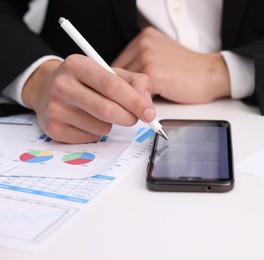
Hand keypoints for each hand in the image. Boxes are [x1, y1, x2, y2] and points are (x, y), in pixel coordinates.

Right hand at [22, 55, 154, 143]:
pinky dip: (98, 133)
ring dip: (112, 124)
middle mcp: (61, 85)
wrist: (47, 87)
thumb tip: (147, 104)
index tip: (149, 113)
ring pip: (100, 127)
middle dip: (129, 118)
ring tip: (103, 113)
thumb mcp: (109, 72)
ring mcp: (54, 108)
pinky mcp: (53, 129)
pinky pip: (90, 138)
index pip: (112, 86)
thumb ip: (135, 83)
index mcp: (77, 65)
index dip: (135, 102)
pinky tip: (89, 120)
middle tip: (135, 118)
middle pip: (107, 110)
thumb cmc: (86, 81)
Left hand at [111, 27, 230, 103]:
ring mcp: (147, 58)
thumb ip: (141, 63)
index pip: (118, 62)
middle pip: (118, 73)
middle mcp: (143, 44)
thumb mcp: (161, 57)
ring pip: (125, 85)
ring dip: (133, 97)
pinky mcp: (153, 74)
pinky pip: (136, 93)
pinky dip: (141, 103)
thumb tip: (122, 80)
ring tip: (144, 104)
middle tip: (132, 101)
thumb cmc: (189, 70)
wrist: (210, 74)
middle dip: (125, 90)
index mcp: (144, 38)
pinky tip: (149, 107)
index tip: (124, 92)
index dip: (120, 81)